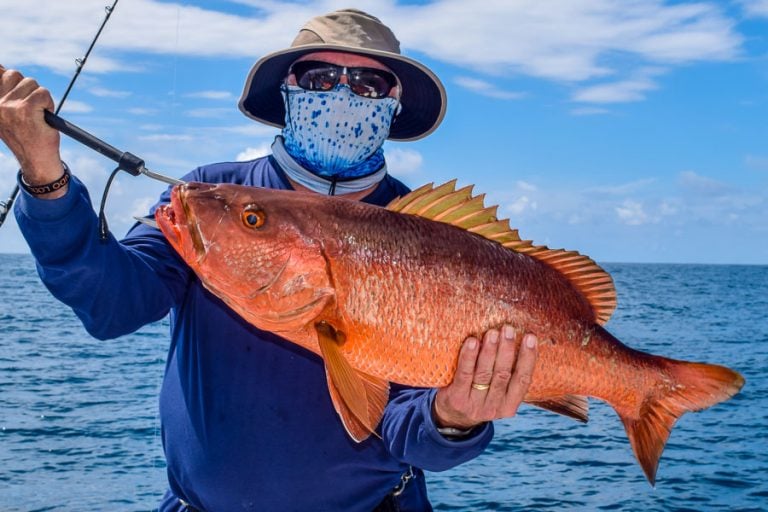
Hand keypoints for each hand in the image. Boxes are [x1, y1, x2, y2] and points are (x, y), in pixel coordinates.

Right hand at [0, 65, 63, 194]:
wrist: (36, 160)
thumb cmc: (26, 136)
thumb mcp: (8, 114)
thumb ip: (4, 93)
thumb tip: (2, 68)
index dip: (4, 73)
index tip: (7, 75)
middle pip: (15, 74)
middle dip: (28, 87)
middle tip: (31, 106)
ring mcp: (9, 106)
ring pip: (31, 83)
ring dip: (39, 96)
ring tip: (37, 114)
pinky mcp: (25, 108)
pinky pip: (42, 93)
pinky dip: (48, 103)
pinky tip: (44, 117)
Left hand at [433, 325, 537, 429]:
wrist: (451, 417)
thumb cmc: (477, 394)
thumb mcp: (496, 393)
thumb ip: (506, 374)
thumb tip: (516, 338)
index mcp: (509, 406)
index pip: (523, 380)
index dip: (528, 358)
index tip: (531, 337)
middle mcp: (494, 407)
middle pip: (503, 375)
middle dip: (507, 349)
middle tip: (508, 329)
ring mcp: (474, 405)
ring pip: (485, 374)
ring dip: (490, 351)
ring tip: (492, 332)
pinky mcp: (457, 399)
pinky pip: (464, 375)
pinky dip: (469, 357)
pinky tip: (472, 342)